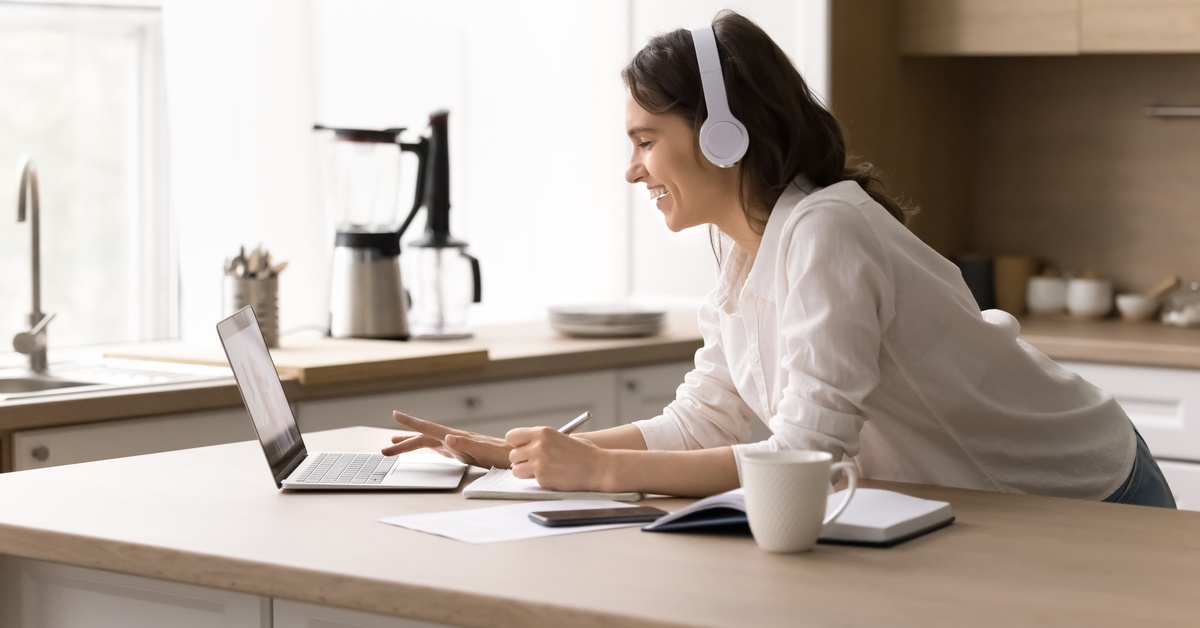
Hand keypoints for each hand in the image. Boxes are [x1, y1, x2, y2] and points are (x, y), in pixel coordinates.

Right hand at [383, 411, 512, 467]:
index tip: (396, 414)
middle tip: (384, 450)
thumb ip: (465, 443)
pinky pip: (437, 448)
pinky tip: (422, 449)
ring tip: (394, 444)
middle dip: (403, 443)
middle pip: (423, 438)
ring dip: (411, 443)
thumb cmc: (501, 455)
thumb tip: (447, 437)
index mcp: (456, 437)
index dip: (412, 423)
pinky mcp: (461, 451)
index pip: (429, 428)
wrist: (515, 457)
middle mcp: (454, 438)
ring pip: (428, 442)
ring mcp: (456, 444)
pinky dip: (425, 447)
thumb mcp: (483, 451)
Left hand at [506, 426, 609, 491]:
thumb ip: (542, 440)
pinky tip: (552, 476)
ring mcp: (539, 462)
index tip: (523, 448)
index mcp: (543, 432)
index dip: (517, 444)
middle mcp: (538, 446)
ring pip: (516, 469)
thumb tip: (524, 446)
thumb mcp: (562, 438)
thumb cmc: (583, 453)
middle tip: (534, 463)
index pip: (512, 436)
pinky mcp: (542, 477)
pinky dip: (537, 479)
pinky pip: (529, 480)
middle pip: (512, 455)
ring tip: (541, 470)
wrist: (598, 468)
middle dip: (521, 460)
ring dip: (525, 472)